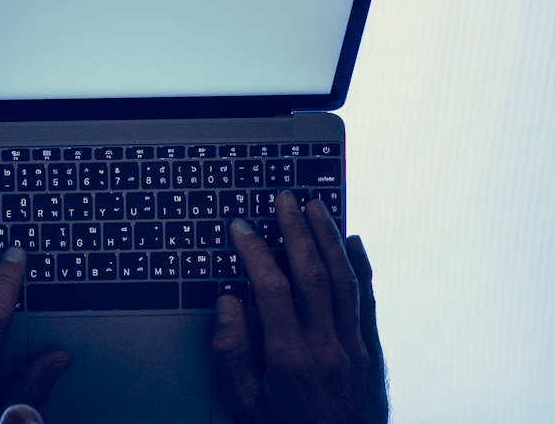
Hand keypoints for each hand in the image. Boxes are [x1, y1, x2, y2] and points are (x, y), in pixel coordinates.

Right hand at [213, 192, 388, 423]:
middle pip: (313, 274)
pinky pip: (368, 301)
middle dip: (297, 231)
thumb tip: (229, 305)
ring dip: (329, 239)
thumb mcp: (244, 407)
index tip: (242, 227)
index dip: (256, 252)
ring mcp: (355, 349)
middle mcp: (328, 347)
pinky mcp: (372, 354)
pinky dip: (362, 267)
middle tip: (284, 199)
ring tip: (316, 207)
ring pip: (345, 281)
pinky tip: (354, 243)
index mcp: (290, 359)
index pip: (272, 289)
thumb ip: (231, 355)